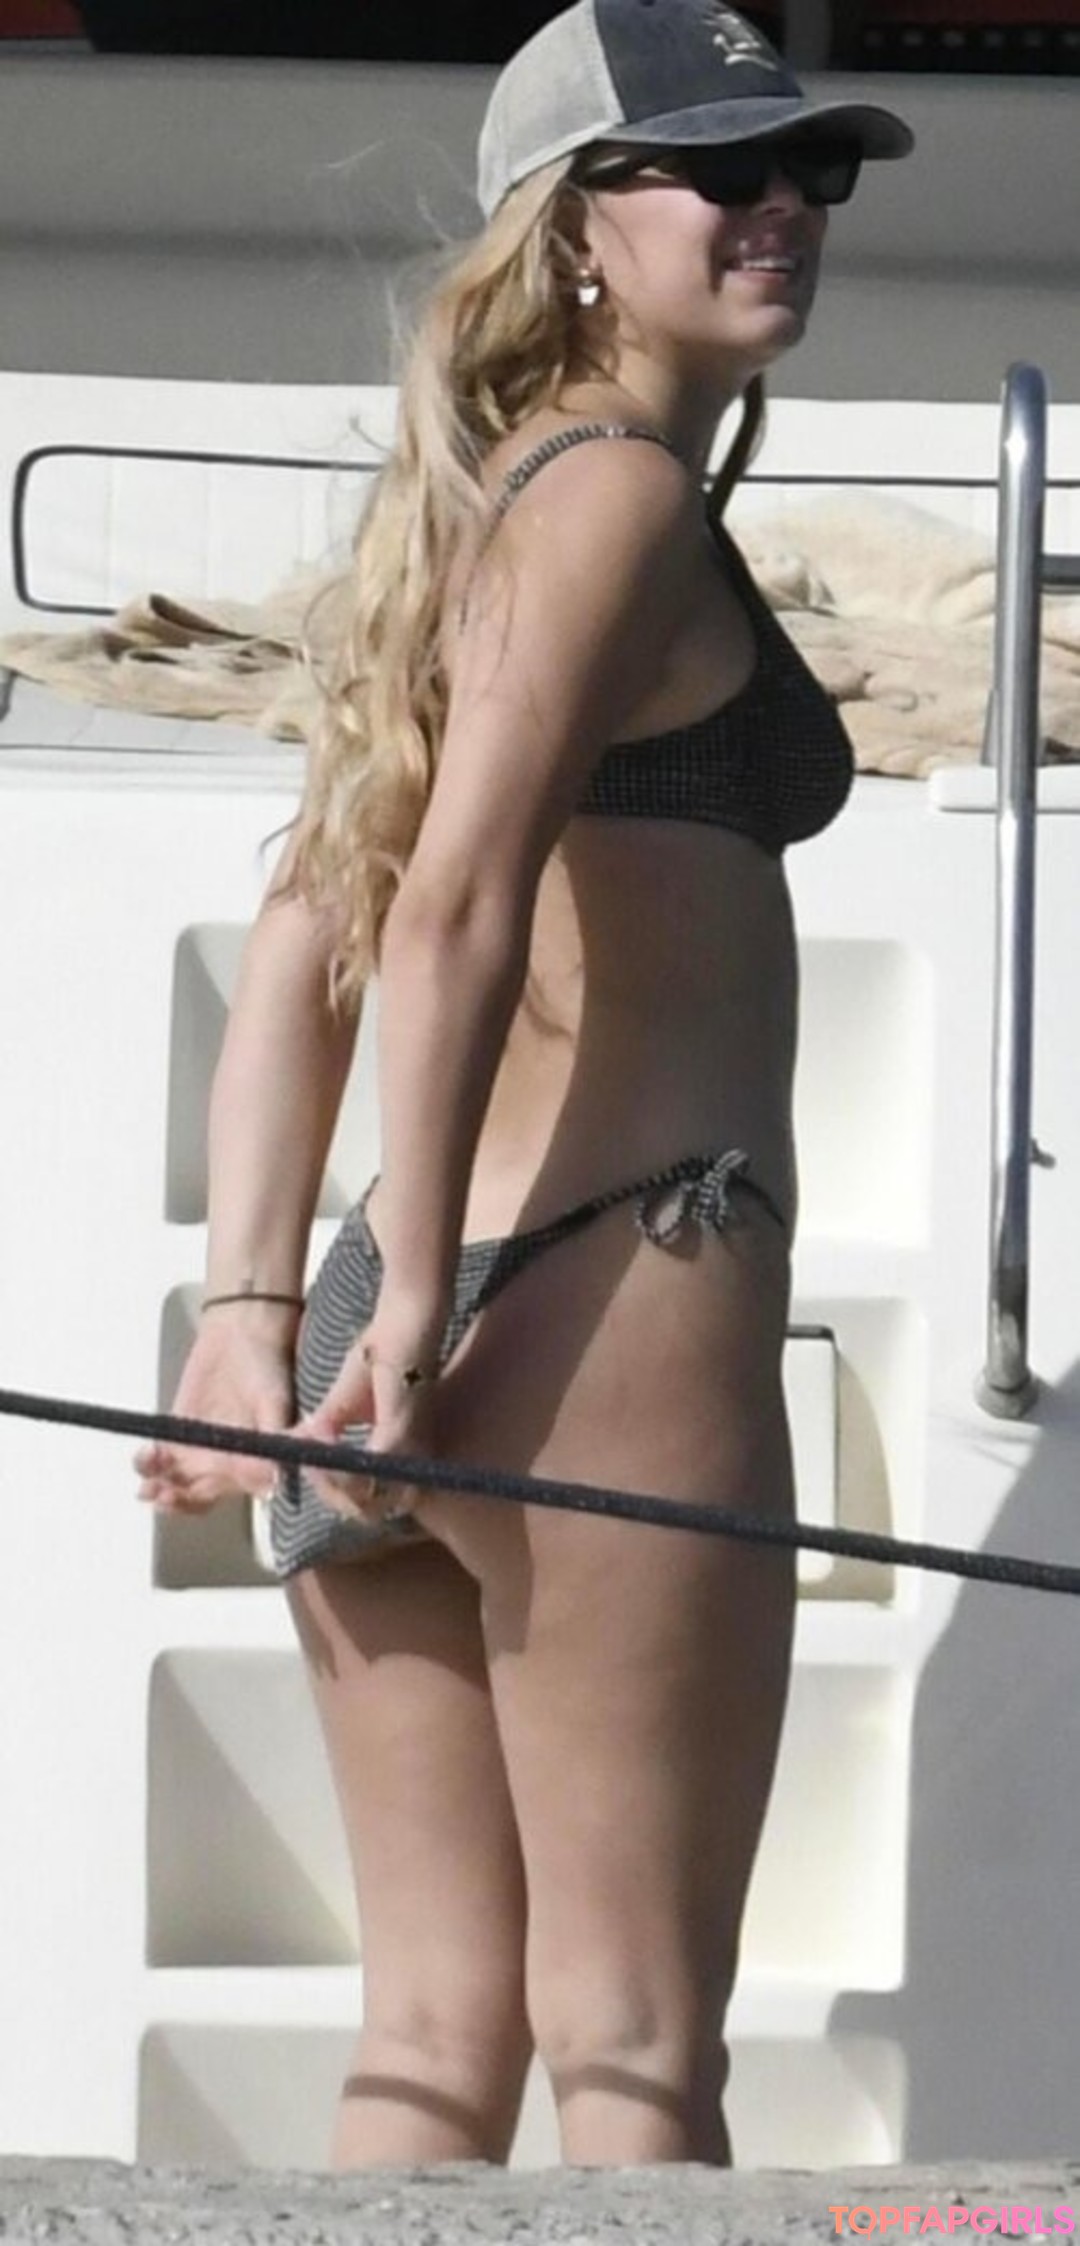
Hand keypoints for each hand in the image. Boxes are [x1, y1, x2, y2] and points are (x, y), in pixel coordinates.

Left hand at [134, 1314, 295, 1514]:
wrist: (244, 1333)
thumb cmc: (268, 1367)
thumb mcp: (274, 1403)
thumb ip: (272, 1441)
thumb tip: (271, 1478)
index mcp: (253, 1463)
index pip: (229, 1494)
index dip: (212, 1501)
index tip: (194, 1497)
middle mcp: (227, 1463)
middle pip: (198, 1495)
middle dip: (178, 1501)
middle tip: (164, 1496)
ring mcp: (200, 1449)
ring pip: (176, 1481)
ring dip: (160, 1487)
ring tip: (149, 1484)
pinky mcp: (178, 1431)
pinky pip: (161, 1457)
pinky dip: (149, 1463)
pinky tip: (145, 1457)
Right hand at [297, 1333, 435, 1526]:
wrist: (405, 1318)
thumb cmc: (382, 1354)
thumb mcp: (343, 1401)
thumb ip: (323, 1430)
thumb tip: (295, 1451)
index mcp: (401, 1458)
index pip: (369, 1504)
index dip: (332, 1495)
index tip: (308, 1469)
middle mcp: (413, 1460)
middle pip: (370, 1510)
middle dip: (330, 1494)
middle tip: (309, 1464)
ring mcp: (410, 1447)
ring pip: (372, 1497)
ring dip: (335, 1482)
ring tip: (314, 1452)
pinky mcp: (402, 1427)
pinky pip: (373, 1466)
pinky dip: (342, 1463)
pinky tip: (321, 1440)